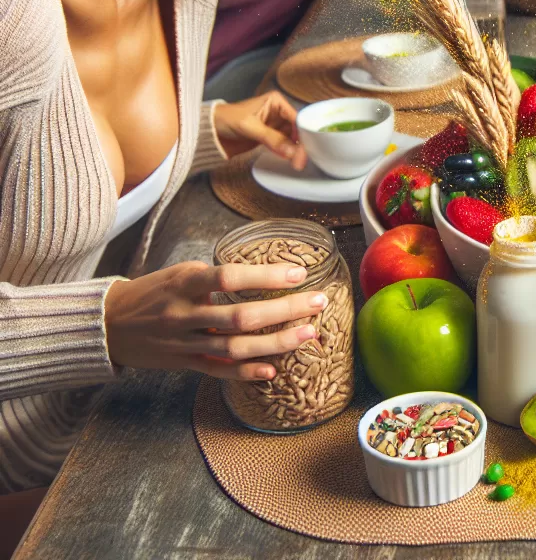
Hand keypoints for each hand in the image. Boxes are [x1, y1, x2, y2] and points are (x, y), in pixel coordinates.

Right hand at [104, 261, 327, 379]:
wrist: (109, 324)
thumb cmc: (153, 292)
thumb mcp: (180, 272)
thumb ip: (216, 276)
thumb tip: (264, 273)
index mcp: (185, 283)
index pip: (230, 277)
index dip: (266, 276)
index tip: (299, 272)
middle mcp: (185, 314)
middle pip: (241, 317)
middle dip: (284, 311)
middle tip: (318, 302)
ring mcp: (184, 343)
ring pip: (235, 348)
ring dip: (276, 342)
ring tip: (308, 334)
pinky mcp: (183, 364)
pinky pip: (219, 371)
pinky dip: (246, 372)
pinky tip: (273, 369)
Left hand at [213, 91, 305, 169]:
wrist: (209, 131)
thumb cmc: (226, 119)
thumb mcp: (250, 127)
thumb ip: (272, 138)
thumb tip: (292, 151)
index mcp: (276, 102)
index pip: (296, 118)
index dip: (302, 133)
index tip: (305, 148)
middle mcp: (278, 113)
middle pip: (296, 129)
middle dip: (300, 144)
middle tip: (303, 159)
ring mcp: (274, 126)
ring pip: (291, 139)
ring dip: (295, 150)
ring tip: (299, 162)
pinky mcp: (269, 138)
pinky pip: (283, 146)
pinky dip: (287, 153)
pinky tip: (291, 160)